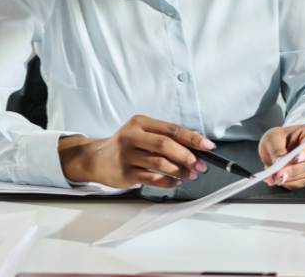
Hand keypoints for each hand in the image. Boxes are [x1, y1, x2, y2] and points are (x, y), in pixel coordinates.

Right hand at [58, 115, 212, 188]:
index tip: (208, 146)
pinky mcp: (125, 173)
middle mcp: (132, 136)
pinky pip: (152, 179)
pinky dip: (168, 182)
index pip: (171, 129)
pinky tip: (175, 182)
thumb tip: (195, 149)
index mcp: (140, 122)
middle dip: (187, 156)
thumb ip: (164, 137)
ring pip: (160, 163)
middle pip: (165, 145)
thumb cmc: (125, 146)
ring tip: (190, 175)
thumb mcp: (141, 133)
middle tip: (200, 165)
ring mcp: (127, 155)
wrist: (96, 159)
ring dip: (180, 171)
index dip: (192, 138)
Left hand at [258, 124, 304, 189]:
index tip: (296, 158)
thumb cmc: (281, 137)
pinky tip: (277, 180)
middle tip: (279, 173)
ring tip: (274, 177)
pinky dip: (287, 183)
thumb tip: (278, 160)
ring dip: (288, 178)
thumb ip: (276, 147)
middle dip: (293, 169)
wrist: (279, 146)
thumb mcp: (274, 135)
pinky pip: (299, 183)